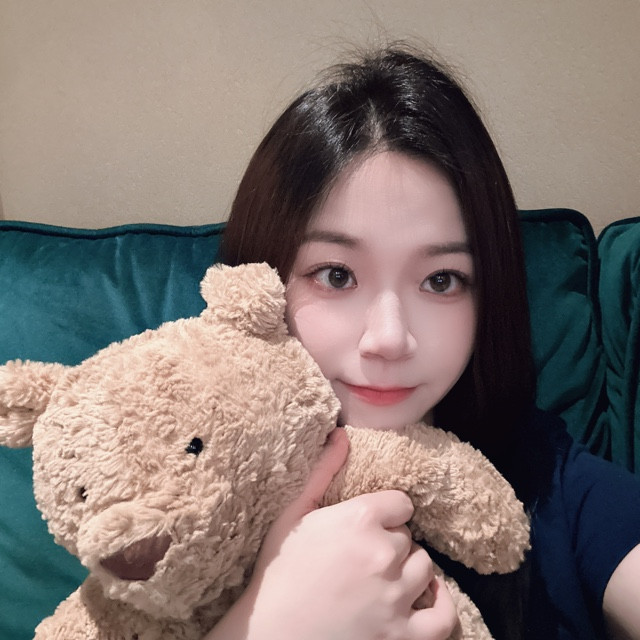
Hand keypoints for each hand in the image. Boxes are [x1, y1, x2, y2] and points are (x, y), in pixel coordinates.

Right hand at [207, 428, 458, 639]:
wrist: (269, 635)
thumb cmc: (278, 572)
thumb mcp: (293, 514)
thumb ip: (323, 471)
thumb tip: (342, 434)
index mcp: (360, 519)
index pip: (401, 504)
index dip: (385, 513)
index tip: (371, 524)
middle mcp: (384, 555)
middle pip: (408, 537)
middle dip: (391, 543)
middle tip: (365, 556)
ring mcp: (396, 599)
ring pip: (424, 568)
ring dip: (409, 571)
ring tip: (385, 577)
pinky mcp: (402, 637)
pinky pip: (443, 619)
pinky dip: (441, 606)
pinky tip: (427, 597)